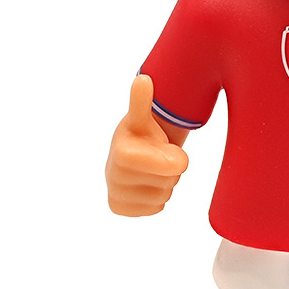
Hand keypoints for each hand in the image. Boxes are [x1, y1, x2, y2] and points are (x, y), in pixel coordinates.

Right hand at [106, 75, 188, 216]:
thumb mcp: (143, 117)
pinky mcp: (119, 208)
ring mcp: (115, 194)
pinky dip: (155, 198)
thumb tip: (143, 79)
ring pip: (163, 197)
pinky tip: (144, 183)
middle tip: (156, 156)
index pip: (174, 166)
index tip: (163, 147)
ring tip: (149, 169)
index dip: (175, 157)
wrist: (127, 153)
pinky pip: (155, 208)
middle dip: (169, 169)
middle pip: (169, 182)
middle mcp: (113, 176)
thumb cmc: (140, 133)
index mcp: (122, 153)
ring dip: (163, 183)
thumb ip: (143, 101)